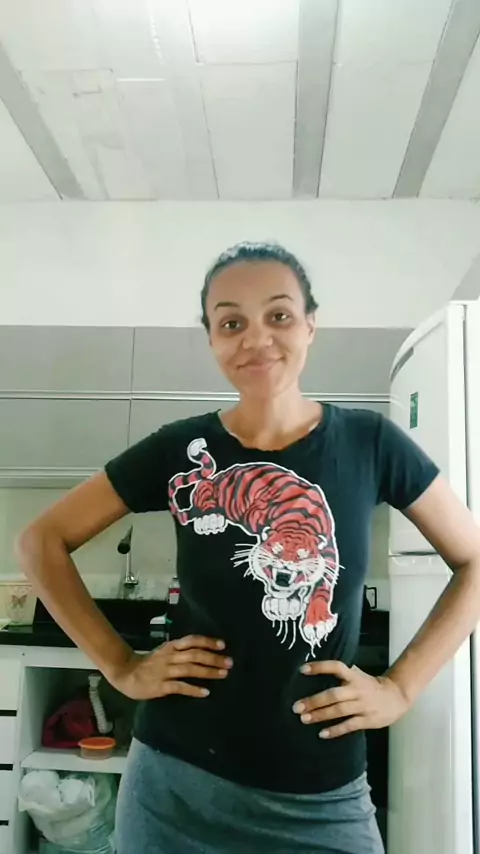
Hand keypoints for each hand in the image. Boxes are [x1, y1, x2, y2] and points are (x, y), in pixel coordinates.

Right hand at [108, 635, 232, 700]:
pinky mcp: (161, 686)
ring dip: (208, 672)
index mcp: (171, 647)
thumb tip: (202, 650)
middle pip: (195, 654)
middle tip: (229, 663)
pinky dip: (194, 689)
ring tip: (223, 675)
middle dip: (213, 658)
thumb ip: (180, 650)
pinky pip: (180, 687)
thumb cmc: (149, 663)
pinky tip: (205, 692)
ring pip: (190, 669)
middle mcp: (170, 656)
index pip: (192, 640)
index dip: (208, 642)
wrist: (126, 673)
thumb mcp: (164, 651)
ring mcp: (165, 671)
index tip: (223, 645)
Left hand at [293, 660, 408, 738]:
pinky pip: (349, 725)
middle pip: (333, 694)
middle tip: (296, 707)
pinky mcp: (367, 720)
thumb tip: (318, 670)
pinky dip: (335, 730)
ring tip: (304, 719)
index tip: (302, 669)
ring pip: (339, 711)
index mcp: (354, 676)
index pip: (336, 667)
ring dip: (320, 715)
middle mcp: (357, 690)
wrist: (396, 697)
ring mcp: (362, 705)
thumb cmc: (370, 685)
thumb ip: (342, 673)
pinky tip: (322, 734)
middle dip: (314, 701)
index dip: (319, 667)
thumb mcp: (358, 675)